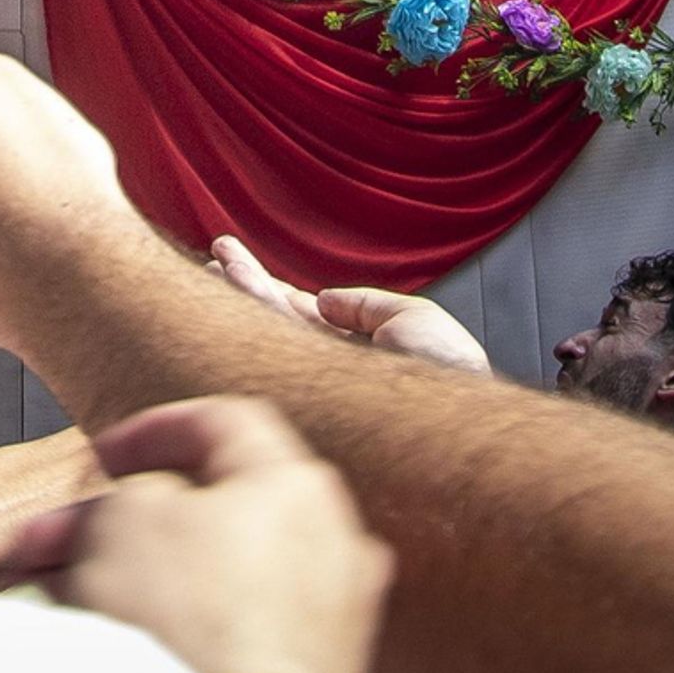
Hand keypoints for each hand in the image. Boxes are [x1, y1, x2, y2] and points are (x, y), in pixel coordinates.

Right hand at [10, 396, 391, 672]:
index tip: (99, 460)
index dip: (147, 433)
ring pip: (210, 583)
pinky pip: (229, 641)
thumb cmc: (193, 621)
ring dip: (136, 583)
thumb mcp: (123, 520)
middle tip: (62, 543)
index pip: (218, 424)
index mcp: (299, 483)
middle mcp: (331, 546)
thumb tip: (115, 518)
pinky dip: (176, 636)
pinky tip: (115, 650)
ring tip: (65, 602)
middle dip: (121, 527)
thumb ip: (117, 498)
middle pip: (206, 515)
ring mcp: (328, 625)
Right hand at [210, 237, 489, 374]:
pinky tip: (231, 273)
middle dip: (246, 287)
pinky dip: (250, 298)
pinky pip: (272, 332)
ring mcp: (313, 375)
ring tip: (217, 257)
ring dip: (240, 288)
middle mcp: (326, 366)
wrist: (457, 416)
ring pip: (267, 325)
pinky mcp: (306, 378)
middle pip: (275, 320)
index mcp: (349, 356)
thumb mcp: (412, 319)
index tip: (246, 264)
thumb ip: (364, 304)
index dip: (275, 290)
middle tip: (217, 256)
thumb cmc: (449, 375)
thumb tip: (325, 299)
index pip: (301, 318)